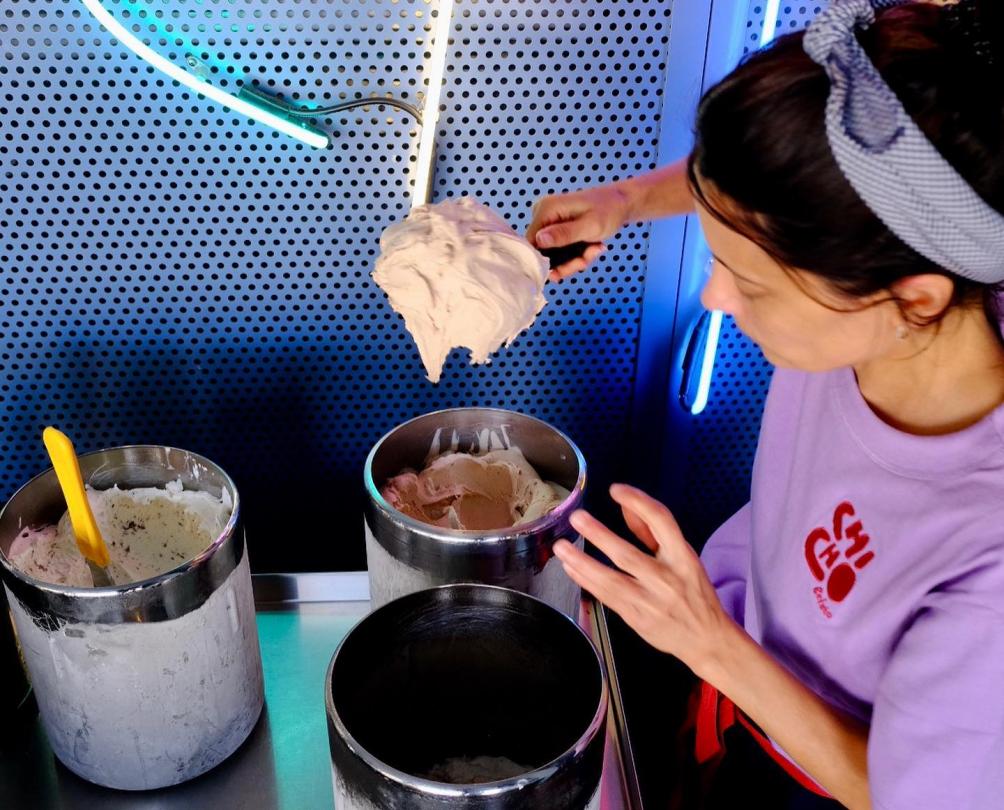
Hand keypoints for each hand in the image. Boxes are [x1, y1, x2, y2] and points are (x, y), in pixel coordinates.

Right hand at [526, 183, 631, 280]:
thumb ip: (564, 234)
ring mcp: (549, 222)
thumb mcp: (589, 225)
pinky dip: (576, 255)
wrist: (621, 203)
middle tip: (586, 259)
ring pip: (553, 255)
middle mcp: (543, 214)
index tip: (571, 264)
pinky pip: (560, 251)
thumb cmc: (609, 210)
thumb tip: (539, 241)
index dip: (547, 261)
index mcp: (546, 209)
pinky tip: (591, 248)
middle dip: (566, 262)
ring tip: (593, 251)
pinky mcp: (556, 229)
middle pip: (542, 252)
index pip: (531, 243)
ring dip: (574, 260)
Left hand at [554, 484, 736, 679]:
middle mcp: (667, 578)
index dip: (639, 502)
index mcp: (683, 557)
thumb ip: (652, 531)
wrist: (706, 639)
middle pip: (629, 555)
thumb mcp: (681, 556)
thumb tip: (626, 504)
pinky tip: (570, 568)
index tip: (616, 490)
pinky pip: (606, 597)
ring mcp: (651, 601)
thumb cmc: (693, 592)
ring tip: (561, 547)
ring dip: (583, 563)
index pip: (662, 522)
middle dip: (600, 535)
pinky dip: (586, 581)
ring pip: (612, 580)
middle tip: (577, 517)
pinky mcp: (636, 618)